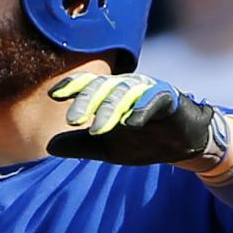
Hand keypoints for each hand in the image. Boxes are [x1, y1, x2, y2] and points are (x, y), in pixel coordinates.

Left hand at [47, 72, 231, 168]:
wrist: (183, 146)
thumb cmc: (144, 141)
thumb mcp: (108, 148)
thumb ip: (81, 146)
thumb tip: (49, 146)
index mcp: (112, 94)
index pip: (89, 85)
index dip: (72, 86)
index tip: (54, 95)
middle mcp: (128, 86)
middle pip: (103, 87)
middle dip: (87, 101)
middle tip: (72, 120)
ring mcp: (149, 90)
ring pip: (125, 92)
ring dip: (109, 109)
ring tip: (97, 129)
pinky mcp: (170, 98)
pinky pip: (154, 99)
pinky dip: (142, 109)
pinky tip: (131, 123)